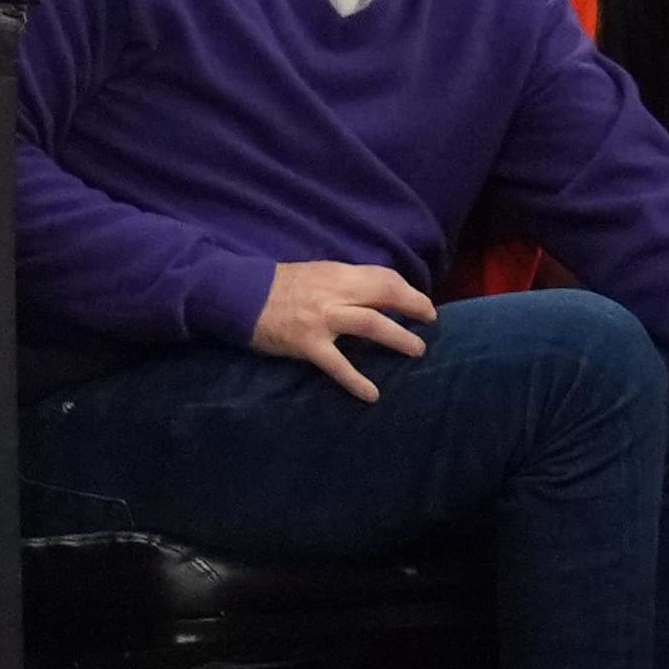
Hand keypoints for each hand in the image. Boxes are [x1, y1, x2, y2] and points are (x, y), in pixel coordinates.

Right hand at [248, 261, 438, 402]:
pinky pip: (337, 364)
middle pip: (385, 295)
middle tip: (431, 320)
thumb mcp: (315, 273)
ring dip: (399, 338)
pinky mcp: (307, 343)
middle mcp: (335, 293)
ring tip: (417, 350)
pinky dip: (356, 380)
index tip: (421, 302)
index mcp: (338, 274)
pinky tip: (372, 394)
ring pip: (371, 324)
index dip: (407, 289)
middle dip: (414, 307)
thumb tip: (373, 292)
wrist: (237, 294)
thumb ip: (343, 282)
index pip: (383, 277)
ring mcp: (322, 318)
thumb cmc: (277, 286)